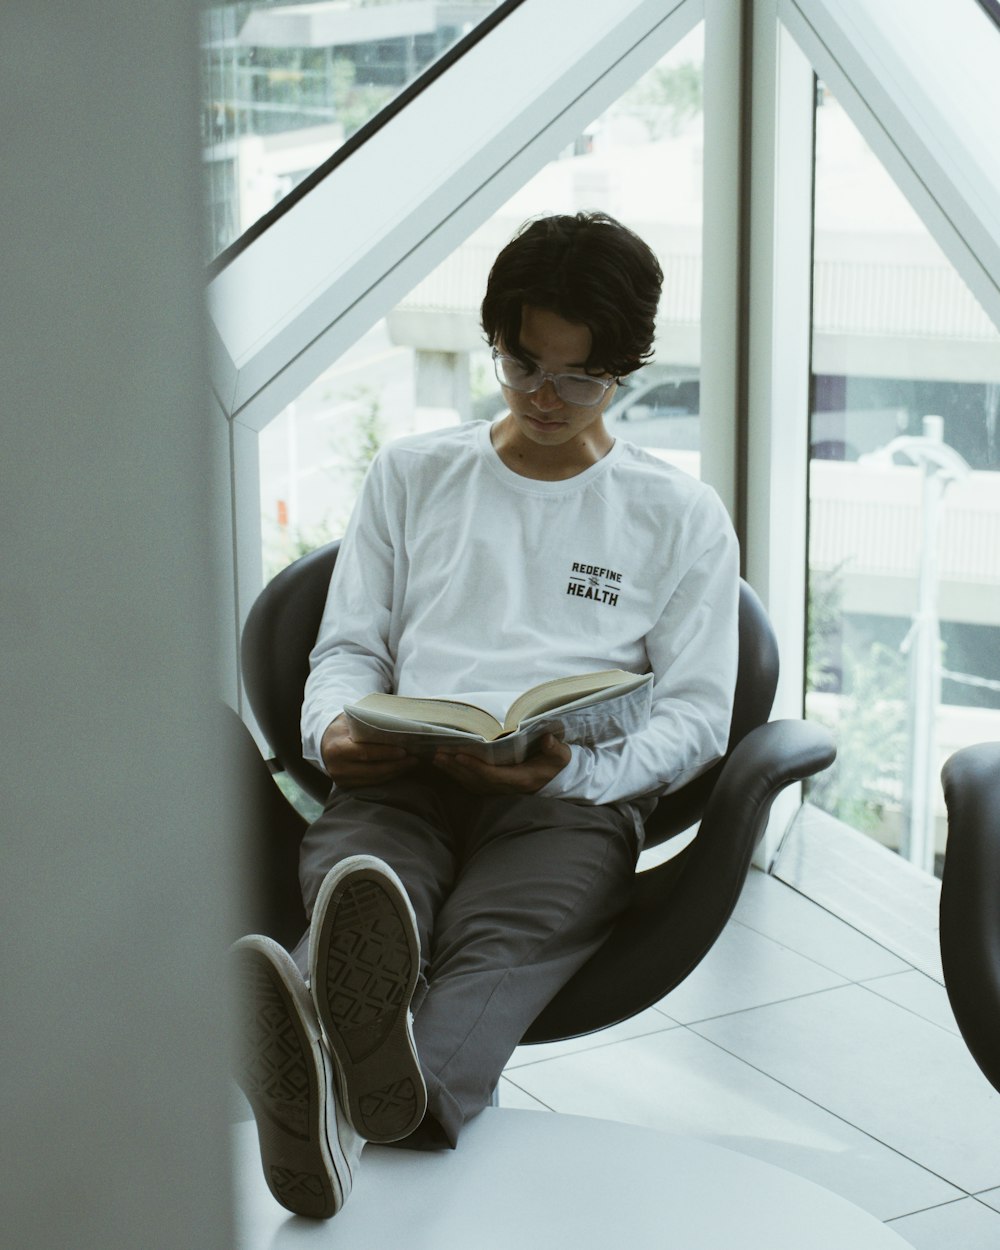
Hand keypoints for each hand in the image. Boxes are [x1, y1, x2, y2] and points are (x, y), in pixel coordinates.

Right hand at [320, 714, 417, 788]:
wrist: (325, 742)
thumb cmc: (342, 727)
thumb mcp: (350, 720)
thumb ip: (367, 721)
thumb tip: (396, 720)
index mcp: (337, 749)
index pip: (365, 753)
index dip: (385, 753)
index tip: (403, 751)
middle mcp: (337, 768)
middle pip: (373, 770)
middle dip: (396, 765)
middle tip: (414, 758)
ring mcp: (342, 780)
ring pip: (374, 779)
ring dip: (395, 772)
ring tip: (411, 763)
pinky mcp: (347, 786)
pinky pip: (371, 783)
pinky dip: (388, 777)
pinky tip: (400, 769)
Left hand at [431, 734, 570, 795]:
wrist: (556, 778)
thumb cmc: (556, 763)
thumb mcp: (561, 755)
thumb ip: (555, 749)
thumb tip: (547, 739)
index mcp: (520, 779)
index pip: (492, 775)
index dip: (474, 766)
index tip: (458, 755)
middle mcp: (506, 787)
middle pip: (475, 780)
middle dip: (456, 767)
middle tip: (438, 754)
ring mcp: (499, 789)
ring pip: (471, 783)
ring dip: (453, 771)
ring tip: (437, 758)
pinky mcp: (494, 787)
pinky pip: (472, 784)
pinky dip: (458, 775)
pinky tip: (446, 766)